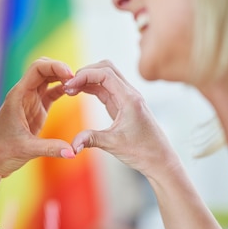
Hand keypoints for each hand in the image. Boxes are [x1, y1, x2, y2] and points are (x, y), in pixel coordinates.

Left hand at [0, 58, 76, 178]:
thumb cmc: (0, 152)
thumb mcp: (27, 150)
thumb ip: (51, 148)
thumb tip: (73, 152)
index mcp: (18, 96)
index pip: (37, 69)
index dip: (55, 66)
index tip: (71, 74)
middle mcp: (23, 94)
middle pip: (44, 69)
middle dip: (60, 69)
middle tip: (78, 79)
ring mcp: (30, 101)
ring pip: (48, 79)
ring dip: (62, 78)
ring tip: (79, 85)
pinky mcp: (36, 110)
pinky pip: (51, 93)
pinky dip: (62, 90)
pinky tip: (74, 93)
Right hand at [64, 60, 177, 178]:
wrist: (160, 160)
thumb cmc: (143, 151)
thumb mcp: (113, 144)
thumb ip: (90, 140)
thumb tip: (71, 146)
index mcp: (129, 98)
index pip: (105, 74)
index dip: (84, 75)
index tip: (69, 85)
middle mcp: (129, 94)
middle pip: (105, 68)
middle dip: (85, 73)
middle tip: (68, 86)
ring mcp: (127, 98)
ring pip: (105, 76)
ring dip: (87, 79)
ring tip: (70, 90)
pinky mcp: (123, 105)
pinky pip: (106, 88)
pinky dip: (91, 87)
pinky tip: (80, 93)